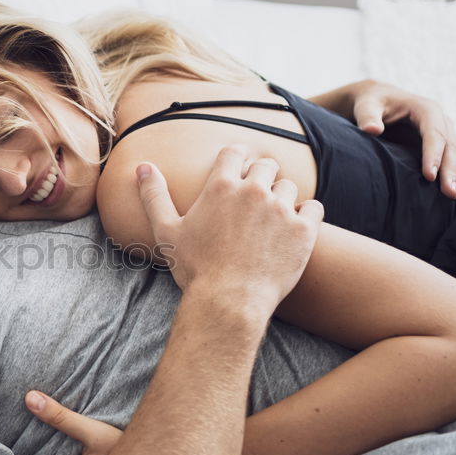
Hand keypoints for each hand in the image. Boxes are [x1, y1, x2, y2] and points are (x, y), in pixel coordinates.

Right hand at [136, 146, 323, 310]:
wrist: (230, 302)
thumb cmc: (195, 269)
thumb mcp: (167, 231)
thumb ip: (154, 196)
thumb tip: (142, 167)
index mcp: (221, 187)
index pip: (234, 152)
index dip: (237, 158)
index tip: (239, 168)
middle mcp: (253, 191)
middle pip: (266, 166)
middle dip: (261, 176)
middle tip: (256, 198)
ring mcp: (281, 209)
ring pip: (289, 187)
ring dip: (282, 198)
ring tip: (272, 219)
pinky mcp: (304, 230)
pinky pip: (314, 208)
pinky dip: (306, 215)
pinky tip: (294, 229)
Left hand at [348, 80, 455, 197]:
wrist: (377, 98)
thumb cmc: (371, 103)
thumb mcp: (366, 106)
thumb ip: (368, 117)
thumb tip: (371, 129)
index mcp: (425, 109)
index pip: (433, 134)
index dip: (433, 155)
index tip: (429, 176)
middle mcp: (439, 119)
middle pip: (450, 146)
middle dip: (451, 170)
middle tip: (450, 192)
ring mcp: (443, 129)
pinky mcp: (441, 139)